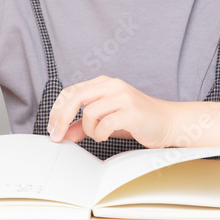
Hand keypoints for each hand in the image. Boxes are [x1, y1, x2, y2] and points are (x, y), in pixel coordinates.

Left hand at [47, 76, 176, 148]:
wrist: (168, 122)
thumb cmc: (136, 121)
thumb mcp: (105, 121)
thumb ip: (83, 125)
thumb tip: (62, 134)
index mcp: (104, 83)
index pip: (70, 91)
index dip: (56, 111)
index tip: (52, 129)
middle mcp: (112, 85)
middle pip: (75, 97)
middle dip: (61, 119)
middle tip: (57, 137)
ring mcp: (123, 96)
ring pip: (89, 112)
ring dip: (89, 130)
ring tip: (99, 135)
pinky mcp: (132, 110)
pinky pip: (105, 123)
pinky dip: (101, 134)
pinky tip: (107, 136)